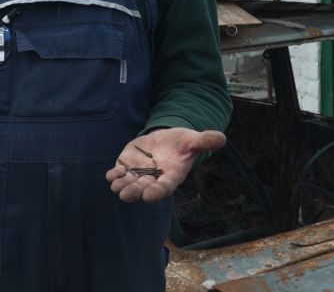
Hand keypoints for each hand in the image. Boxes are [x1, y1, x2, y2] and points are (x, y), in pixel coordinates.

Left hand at [105, 128, 225, 202]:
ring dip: (121, 186)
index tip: (150, 196)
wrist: (166, 140)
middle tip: (126, 194)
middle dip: (134, 192)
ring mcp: (138, 175)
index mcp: (170, 176)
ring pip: (128, 184)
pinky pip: (119, 174)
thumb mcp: (192, 140)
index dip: (157, 192)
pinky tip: (111, 174)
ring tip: (116, 184)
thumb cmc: (181, 144)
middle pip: (142, 190)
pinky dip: (114, 175)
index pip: (164, 187)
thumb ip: (204, 141)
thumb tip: (222, 138)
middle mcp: (153, 179)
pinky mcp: (127, 166)